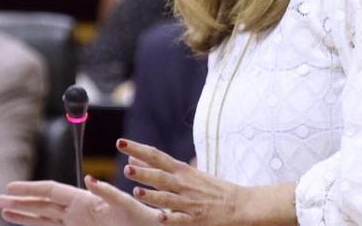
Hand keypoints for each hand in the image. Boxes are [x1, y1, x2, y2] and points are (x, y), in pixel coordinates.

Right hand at [0, 177, 159, 225]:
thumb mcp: (126, 205)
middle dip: (20, 201)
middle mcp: (78, 208)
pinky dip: (36, 224)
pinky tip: (25, 222)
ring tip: (3, 210)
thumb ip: (108, 193)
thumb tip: (90, 179)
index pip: (51, 191)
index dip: (30, 189)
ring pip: (44, 215)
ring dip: (24, 213)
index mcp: (86, 199)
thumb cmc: (142, 219)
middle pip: (42, 202)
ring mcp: (78, 220)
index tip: (10, 187)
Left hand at [118, 139, 296, 224]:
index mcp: (182, 171)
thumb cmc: (210, 188)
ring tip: (136, 192)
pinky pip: (181, 220)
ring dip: (152, 195)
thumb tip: (133, 158)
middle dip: (144, 173)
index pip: (156, 156)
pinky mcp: (196, 220)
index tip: (120, 142)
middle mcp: (184, 185)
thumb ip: (158, 167)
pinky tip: (160, 218)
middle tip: (126, 169)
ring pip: (167, 198)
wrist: (241, 205)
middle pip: (160, 177)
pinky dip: (171, 218)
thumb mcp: (186, 173)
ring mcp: (189, 203)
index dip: (137, 149)